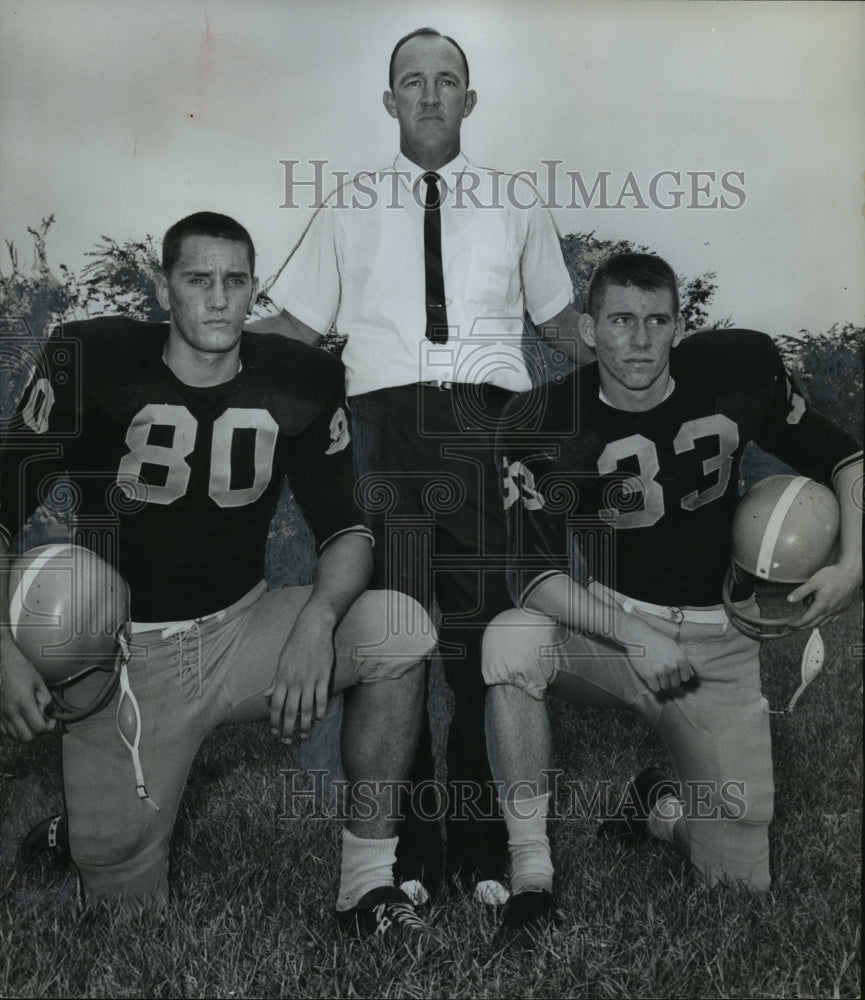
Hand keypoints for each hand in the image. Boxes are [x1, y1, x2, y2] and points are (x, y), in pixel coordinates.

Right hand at [0, 639, 56, 740]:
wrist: (1, 662)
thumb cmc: (20, 668)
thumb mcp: (39, 681)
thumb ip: (45, 699)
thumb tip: (47, 713)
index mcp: (23, 702)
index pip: (38, 728)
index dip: (49, 727)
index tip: (51, 720)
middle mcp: (10, 711)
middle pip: (27, 737)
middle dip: (38, 732)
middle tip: (42, 721)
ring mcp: (0, 714)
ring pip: (15, 736)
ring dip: (26, 731)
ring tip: (31, 719)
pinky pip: (5, 731)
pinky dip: (14, 729)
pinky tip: (20, 719)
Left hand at [264, 607, 335, 739]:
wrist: (313, 627)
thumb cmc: (295, 644)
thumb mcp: (281, 662)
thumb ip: (275, 681)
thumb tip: (266, 696)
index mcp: (282, 678)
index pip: (276, 705)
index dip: (274, 721)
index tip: (274, 732)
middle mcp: (295, 682)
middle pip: (290, 711)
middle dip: (288, 729)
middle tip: (288, 741)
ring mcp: (310, 680)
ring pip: (307, 708)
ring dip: (305, 725)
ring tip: (304, 734)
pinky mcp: (324, 676)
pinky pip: (322, 698)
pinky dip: (320, 711)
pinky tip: (319, 718)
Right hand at [625, 627, 694, 693]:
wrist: (638, 636)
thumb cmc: (657, 640)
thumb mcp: (674, 647)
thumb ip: (683, 661)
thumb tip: (692, 676)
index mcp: (680, 659)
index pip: (685, 678)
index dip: (679, 675)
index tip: (672, 671)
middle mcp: (672, 666)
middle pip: (675, 683)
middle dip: (669, 679)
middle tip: (662, 671)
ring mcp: (660, 671)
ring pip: (665, 687)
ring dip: (661, 682)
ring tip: (655, 672)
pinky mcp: (649, 675)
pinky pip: (655, 688)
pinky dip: (653, 684)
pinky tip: (650, 675)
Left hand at [786, 563, 862, 629]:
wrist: (851, 573)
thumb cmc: (834, 576)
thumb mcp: (813, 582)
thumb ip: (801, 592)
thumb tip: (790, 599)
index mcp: (822, 605)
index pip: (806, 620)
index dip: (796, 624)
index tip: (790, 625)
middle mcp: (830, 610)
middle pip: (814, 624)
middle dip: (802, 626)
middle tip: (794, 626)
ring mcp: (838, 610)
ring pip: (823, 623)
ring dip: (813, 624)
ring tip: (805, 621)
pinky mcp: (843, 608)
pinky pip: (832, 619)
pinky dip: (824, 621)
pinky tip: (821, 617)